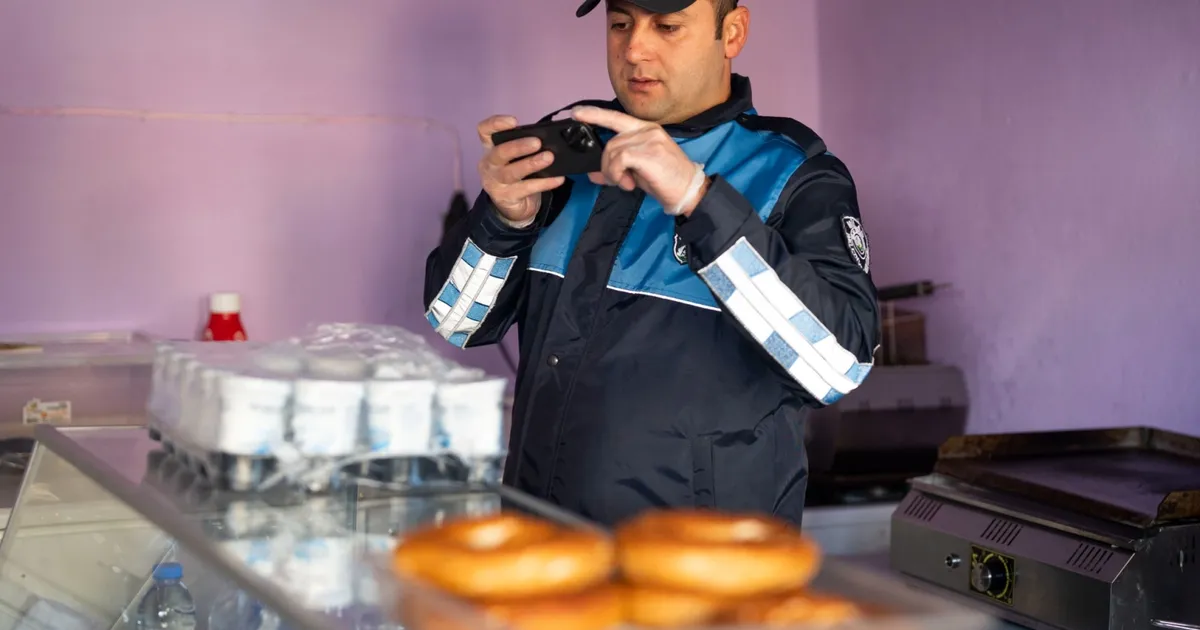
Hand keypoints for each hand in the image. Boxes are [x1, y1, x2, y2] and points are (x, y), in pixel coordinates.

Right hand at [477, 116, 566, 225]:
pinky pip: (527, 189)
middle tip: (537, 142)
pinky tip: (558, 178)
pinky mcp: (507, 197)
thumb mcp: (517, 157)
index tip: (514, 121)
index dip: (496, 124)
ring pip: (511, 173)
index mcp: (491, 148)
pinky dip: (544, 183)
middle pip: (499, 153)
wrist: (514, 207)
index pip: (485, 131)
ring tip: (548, 158)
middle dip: (518, 146)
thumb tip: (552, 136)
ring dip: (531, 164)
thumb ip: (527, 145)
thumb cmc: (518, 175)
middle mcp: (490, 164)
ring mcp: (496, 183)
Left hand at [571, 106, 707, 215]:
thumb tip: (593, 174)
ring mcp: (649, 139)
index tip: (575, 112)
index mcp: (646, 129)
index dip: (594, 114)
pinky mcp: (648, 152)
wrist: (688, 191)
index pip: (616, 117)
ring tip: (626, 183)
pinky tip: (630, 183)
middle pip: (610, 142)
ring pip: (612, 152)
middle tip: (617, 180)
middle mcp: (647, 130)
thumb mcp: (636, 172)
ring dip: (612, 172)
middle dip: (606, 165)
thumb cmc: (665, 180)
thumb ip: (616, 167)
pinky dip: (618, 175)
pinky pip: (619, 160)